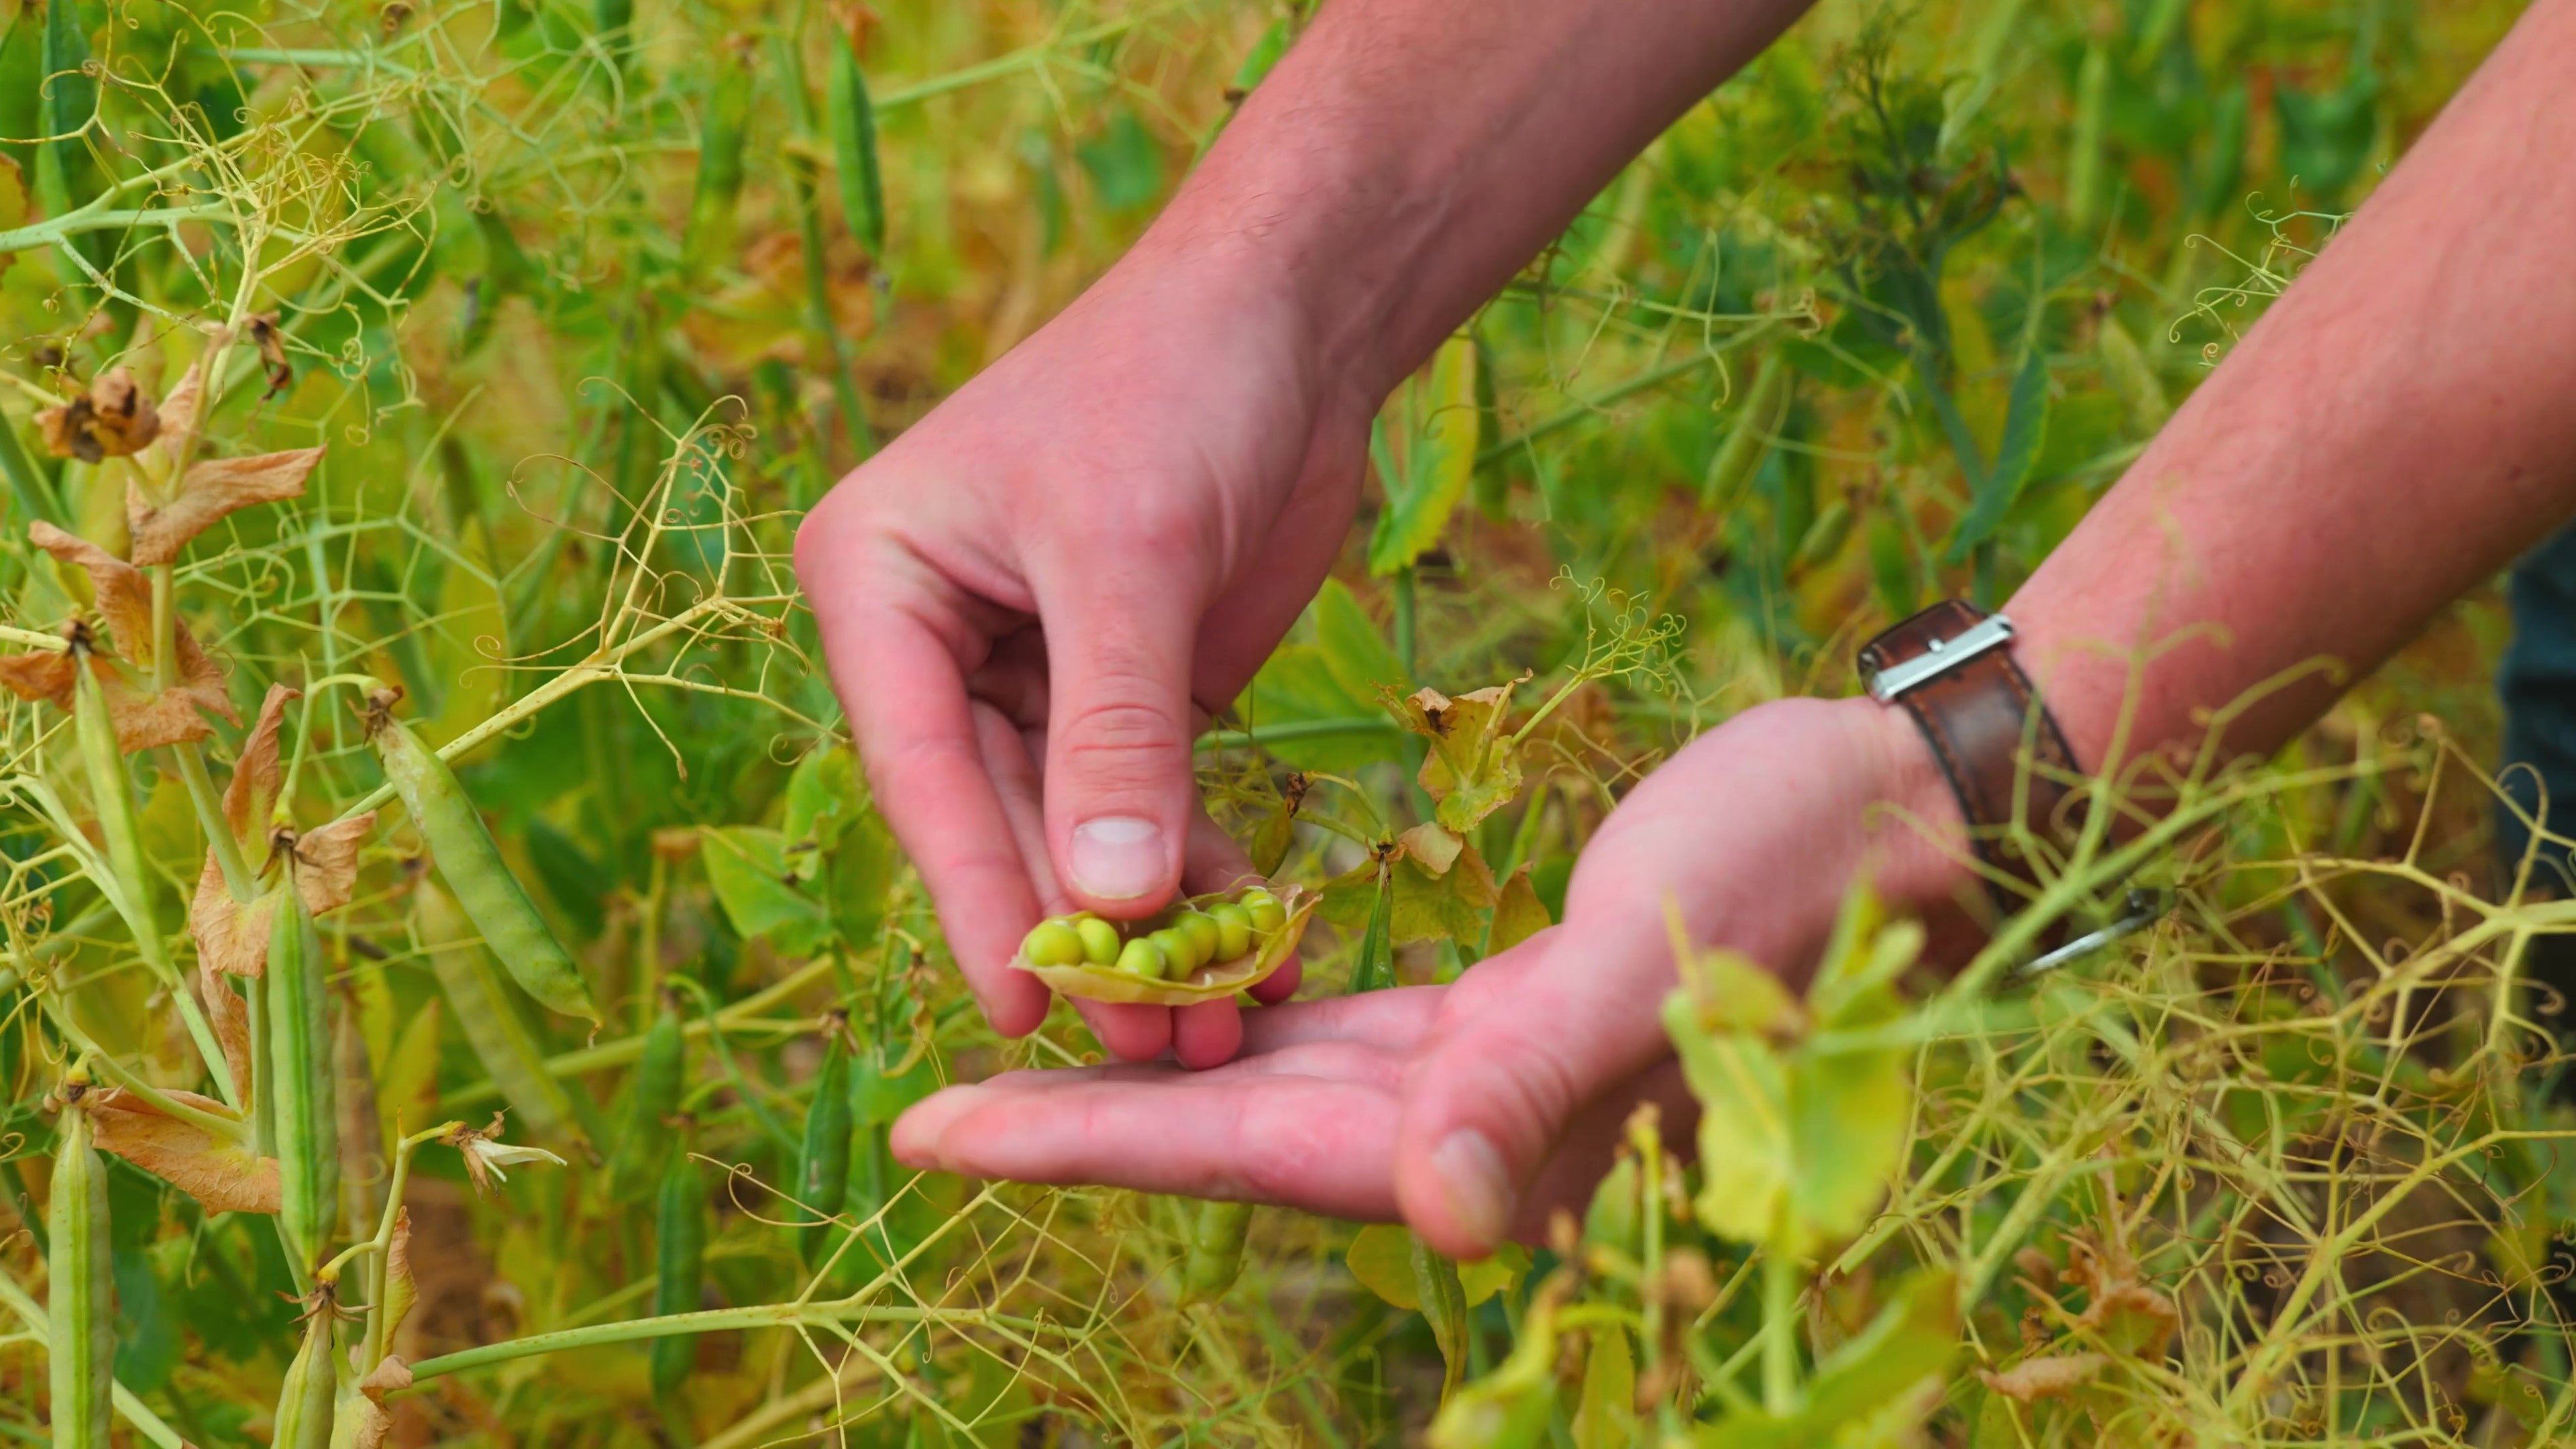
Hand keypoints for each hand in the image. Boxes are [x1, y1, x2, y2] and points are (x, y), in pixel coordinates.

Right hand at [795, 249, 1376, 1062]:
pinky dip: (1196, 875)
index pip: (922, 770)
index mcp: (878, 585)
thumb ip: (1117, 733)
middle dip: (1080, 931)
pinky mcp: (1125, 694)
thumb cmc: (1175, 386)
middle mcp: (935, 640)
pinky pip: (1146, 808)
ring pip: (1077, 832)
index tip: (1025, 1008)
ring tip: (1212, 1028)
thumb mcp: (1135, 559)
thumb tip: (1108, 903)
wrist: (1291, 315)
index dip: (978, 895)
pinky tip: (1245, 950)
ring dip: (1143, 927)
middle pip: (1000, 818)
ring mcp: (1030, 674)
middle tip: (1151, 1046)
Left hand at [891, 695, 1972, 1253]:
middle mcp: (1471, 1124)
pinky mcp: (1508, 1007)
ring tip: (1036, 1041)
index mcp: (1485, 1131)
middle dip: (1083, 1122)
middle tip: (930, 1107)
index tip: (937, 1130)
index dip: (1086, 1143)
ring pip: (1276, 1079)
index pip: (1240, 1148)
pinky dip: (1256, 1010)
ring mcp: (1486, 1072)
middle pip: (1231, 1129)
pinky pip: (1341, 1028)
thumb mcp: (1655, 952)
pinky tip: (1196, 986)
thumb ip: (1544, 1078)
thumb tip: (1439, 1212)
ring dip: (1157, 1067)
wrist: (1898, 817)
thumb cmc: (1791, 871)